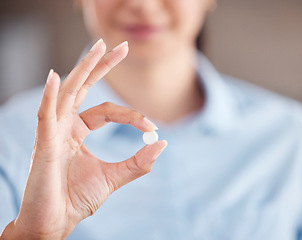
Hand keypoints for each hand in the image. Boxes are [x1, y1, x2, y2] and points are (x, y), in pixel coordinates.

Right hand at [0, 39, 166, 239]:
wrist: (56, 222)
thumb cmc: (77, 199)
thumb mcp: (114, 177)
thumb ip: (138, 162)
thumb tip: (162, 143)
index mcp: (78, 132)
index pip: (108, 111)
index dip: (132, 114)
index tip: (152, 125)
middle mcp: (64, 126)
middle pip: (84, 88)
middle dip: (102, 66)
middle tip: (122, 46)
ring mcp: (53, 132)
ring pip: (69, 92)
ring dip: (84, 69)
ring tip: (99, 47)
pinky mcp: (44, 144)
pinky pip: (47, 115)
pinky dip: (50, 95)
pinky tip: (56, 77)